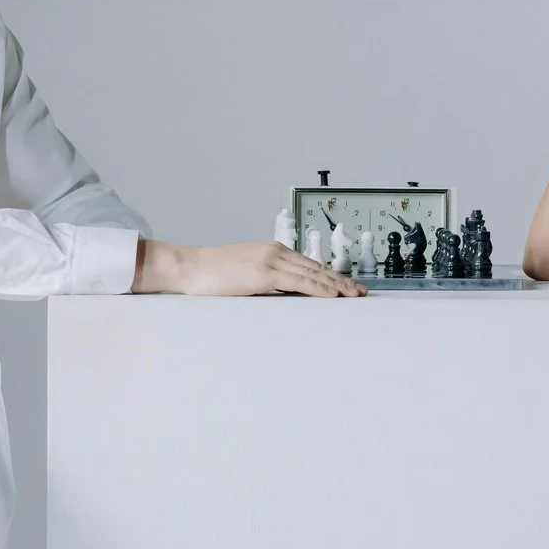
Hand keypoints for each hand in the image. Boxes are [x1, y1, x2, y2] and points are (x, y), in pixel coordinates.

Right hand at [135, 240, 365, 296]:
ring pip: (314, 274)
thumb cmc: (210, 276)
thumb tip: (285, 296)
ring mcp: (271, 260)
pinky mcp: (264, 273)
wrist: (187, 267)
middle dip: (341, 281)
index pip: (308, 264)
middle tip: (361, 293)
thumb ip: (265, 281)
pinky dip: (320, 289)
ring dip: (337, 286)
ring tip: (355, 296)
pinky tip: (334, 296)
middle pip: (317, 268)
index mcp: (271, 251)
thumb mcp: (244, 276)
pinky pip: (300, 282)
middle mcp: (275, 252)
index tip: (346, 286)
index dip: (330, 276)